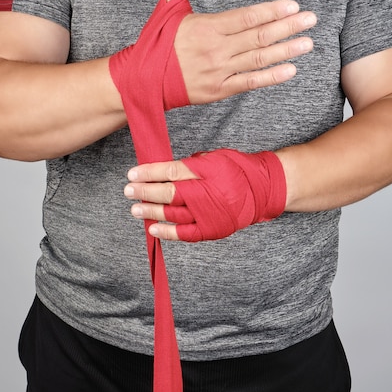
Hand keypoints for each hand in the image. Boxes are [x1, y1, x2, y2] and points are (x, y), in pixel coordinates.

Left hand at [124, 149, 286, 241]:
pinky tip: (152, 228)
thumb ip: (189, 165)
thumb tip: (161, 172)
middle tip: (128, 190)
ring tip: (135, 209)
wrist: (263, 190)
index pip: (172, 171)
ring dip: (152, 211)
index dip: (150, 173)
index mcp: (209, 171)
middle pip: (170, 193)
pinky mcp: (212, 229)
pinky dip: (168, 232)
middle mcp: (209, 193)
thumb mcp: (214, 158)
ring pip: (174, 213)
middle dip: (145, 191)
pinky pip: (186, 233)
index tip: (132, 173)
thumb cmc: (236, 170)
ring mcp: (210, 214)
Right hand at [161, 0, 316, 103]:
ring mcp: (219, 71)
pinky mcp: (219, 90)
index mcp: (207, 27)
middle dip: (288, 27)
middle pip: (258, 36)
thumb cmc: (156, 43)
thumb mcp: (167, 8)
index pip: (246, 17)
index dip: (271, 11)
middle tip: (312, 20)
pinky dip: (270, 77)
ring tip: (307, 43)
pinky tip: (290, 70)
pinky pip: (250, 83)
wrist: (142, 80)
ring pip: (259, 59)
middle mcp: (216, 49)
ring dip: (286, 51)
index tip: (293, 6)